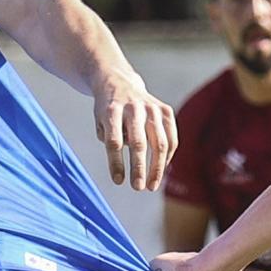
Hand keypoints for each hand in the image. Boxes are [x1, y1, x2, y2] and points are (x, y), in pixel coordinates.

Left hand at [94, 70, 176, 191]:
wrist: (120, 82)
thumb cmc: (108, 110)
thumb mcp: (100, 122)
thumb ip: (110, 141)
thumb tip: (128, 168)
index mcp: (112, 110)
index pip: (114, 141)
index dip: (116, 163)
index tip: (118, 181)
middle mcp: (133, 108)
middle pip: (138, 143)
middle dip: (139, 168)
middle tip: (138, 187)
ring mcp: (152, 108)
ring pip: (159, 143)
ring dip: (157, 167)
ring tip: (152, 185)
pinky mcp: (166, 110)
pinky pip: (171, 138)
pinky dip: (167, 156)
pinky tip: (161, 169)